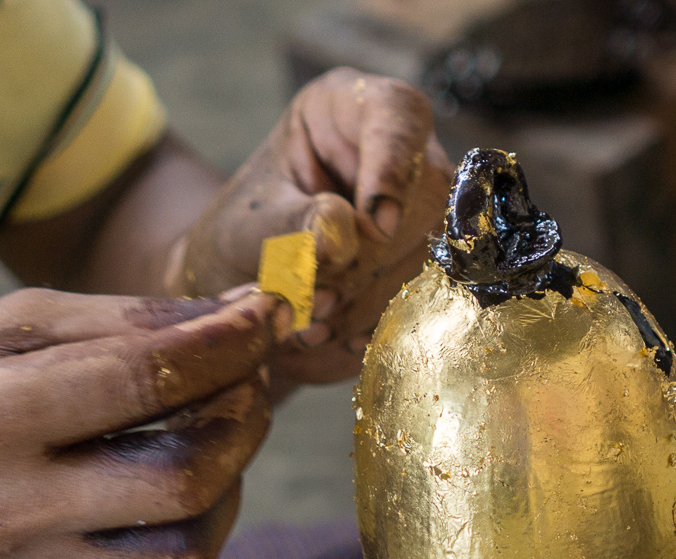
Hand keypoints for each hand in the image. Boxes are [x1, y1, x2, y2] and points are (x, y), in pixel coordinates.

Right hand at [0, 286, 288, 558]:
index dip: (229, 343)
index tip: (267, 315)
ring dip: (230, 483)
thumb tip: (241, 314)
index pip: (145, 380)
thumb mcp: (11, 328)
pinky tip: (184, 512)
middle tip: (247, 382)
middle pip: (182, 478)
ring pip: (186, 548)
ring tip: (211, 442)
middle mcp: (13, 509)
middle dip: (243, 419)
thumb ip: (129, 318)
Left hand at [166, 67, 453, 386]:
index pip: (398, 115)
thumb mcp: (248, 223)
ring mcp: (422, 204)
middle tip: (318, 297)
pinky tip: (337, 333)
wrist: (243, 280)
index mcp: (348, 108)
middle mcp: (399, 149)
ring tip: (314, 323)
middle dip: (375, 255)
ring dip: (375, 296)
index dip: (395, 168)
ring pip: (435, 248)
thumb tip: (342, 235)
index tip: (372, 225)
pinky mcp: (427, 255)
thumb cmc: (241, 233)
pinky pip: (431, 288)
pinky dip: (382, 319)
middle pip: (428, 193)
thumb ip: (291, 222)